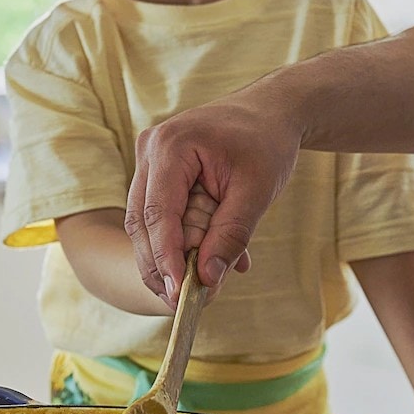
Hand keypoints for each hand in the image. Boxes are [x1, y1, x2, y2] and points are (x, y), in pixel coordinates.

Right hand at [126, 86, 300, 302]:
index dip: (165, 258)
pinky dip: (179, 241)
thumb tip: (208, 280)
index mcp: (171, 146)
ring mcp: (148, 159)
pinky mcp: (156, 172)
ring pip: (145, 223)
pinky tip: (207, 262)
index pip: (158, 214)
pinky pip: (160, 215)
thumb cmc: (267, 143)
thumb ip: (232, 235)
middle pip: (142, 222)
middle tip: (181, 302)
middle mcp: (149, 149)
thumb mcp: (257, 191)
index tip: (178, 294)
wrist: (271, 111)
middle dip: (160, 266)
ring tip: (197, 288)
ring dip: (169, 257)